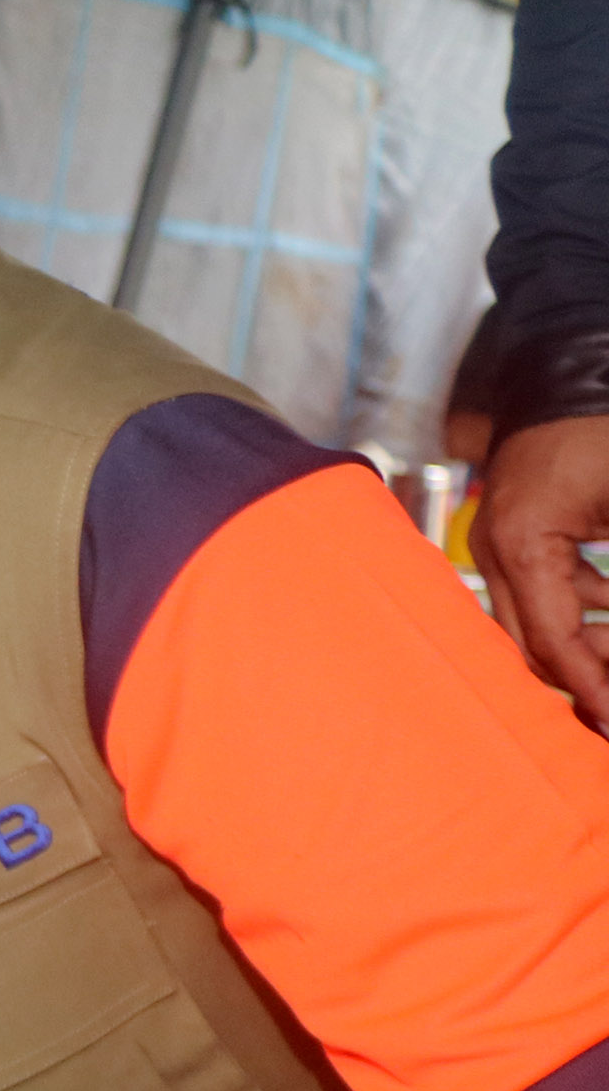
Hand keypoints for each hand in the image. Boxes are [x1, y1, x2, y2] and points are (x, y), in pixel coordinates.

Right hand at [475, 413, 608, 729]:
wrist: (564, 376)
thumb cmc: (600, 434)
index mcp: (521, 542)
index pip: (552, 638)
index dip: (587, 685)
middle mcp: (494, 548)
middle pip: (528, 643)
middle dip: (577, 678)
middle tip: (606, 714)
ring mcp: (494, 540)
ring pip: (531, 622)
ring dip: (580, 645)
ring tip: (608, 665)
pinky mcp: (507, 533)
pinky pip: (537, 591)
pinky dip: (578, 610)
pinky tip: (608, 614)